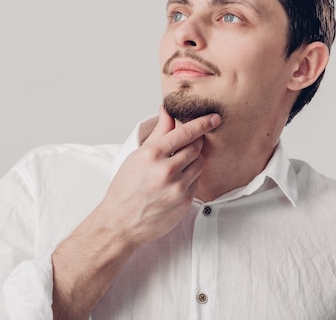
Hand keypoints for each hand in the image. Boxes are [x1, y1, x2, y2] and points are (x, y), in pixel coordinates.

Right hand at [94, 107, 220, 245]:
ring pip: (199, 164)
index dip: (202, 123)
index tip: (214, 117)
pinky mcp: (185, 202)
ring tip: (176, 166)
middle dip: (194, 144)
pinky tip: (175, 182)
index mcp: (152, 154)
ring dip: (193, 161)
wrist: (121, 223)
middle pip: (195, 148)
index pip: (185, 133)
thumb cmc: (125, 189)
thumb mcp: (137, 156)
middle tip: (186, 145)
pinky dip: (190, 178)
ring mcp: (177, 188)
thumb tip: (167, 111)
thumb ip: (158, 133)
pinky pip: (196, 182)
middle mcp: (166, 170)